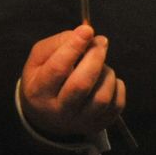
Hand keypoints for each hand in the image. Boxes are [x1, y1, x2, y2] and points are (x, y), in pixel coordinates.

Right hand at [20, 25, 125, 139]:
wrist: (46, 117)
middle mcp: (59, 110)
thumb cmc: (43, 80)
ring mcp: (80, 121)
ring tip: (101, 63)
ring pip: (102, 97)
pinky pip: (117, 105)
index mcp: (39, 90)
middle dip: (95, 58)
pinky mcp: (98, 125)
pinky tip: (106, 79)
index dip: (73, 47)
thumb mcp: (38, 59)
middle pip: (81, 85)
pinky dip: (116, 86)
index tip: (87, 30)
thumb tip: (85, 35)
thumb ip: (57, 44)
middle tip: (100, 41)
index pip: (58, 68)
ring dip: (107, 72)